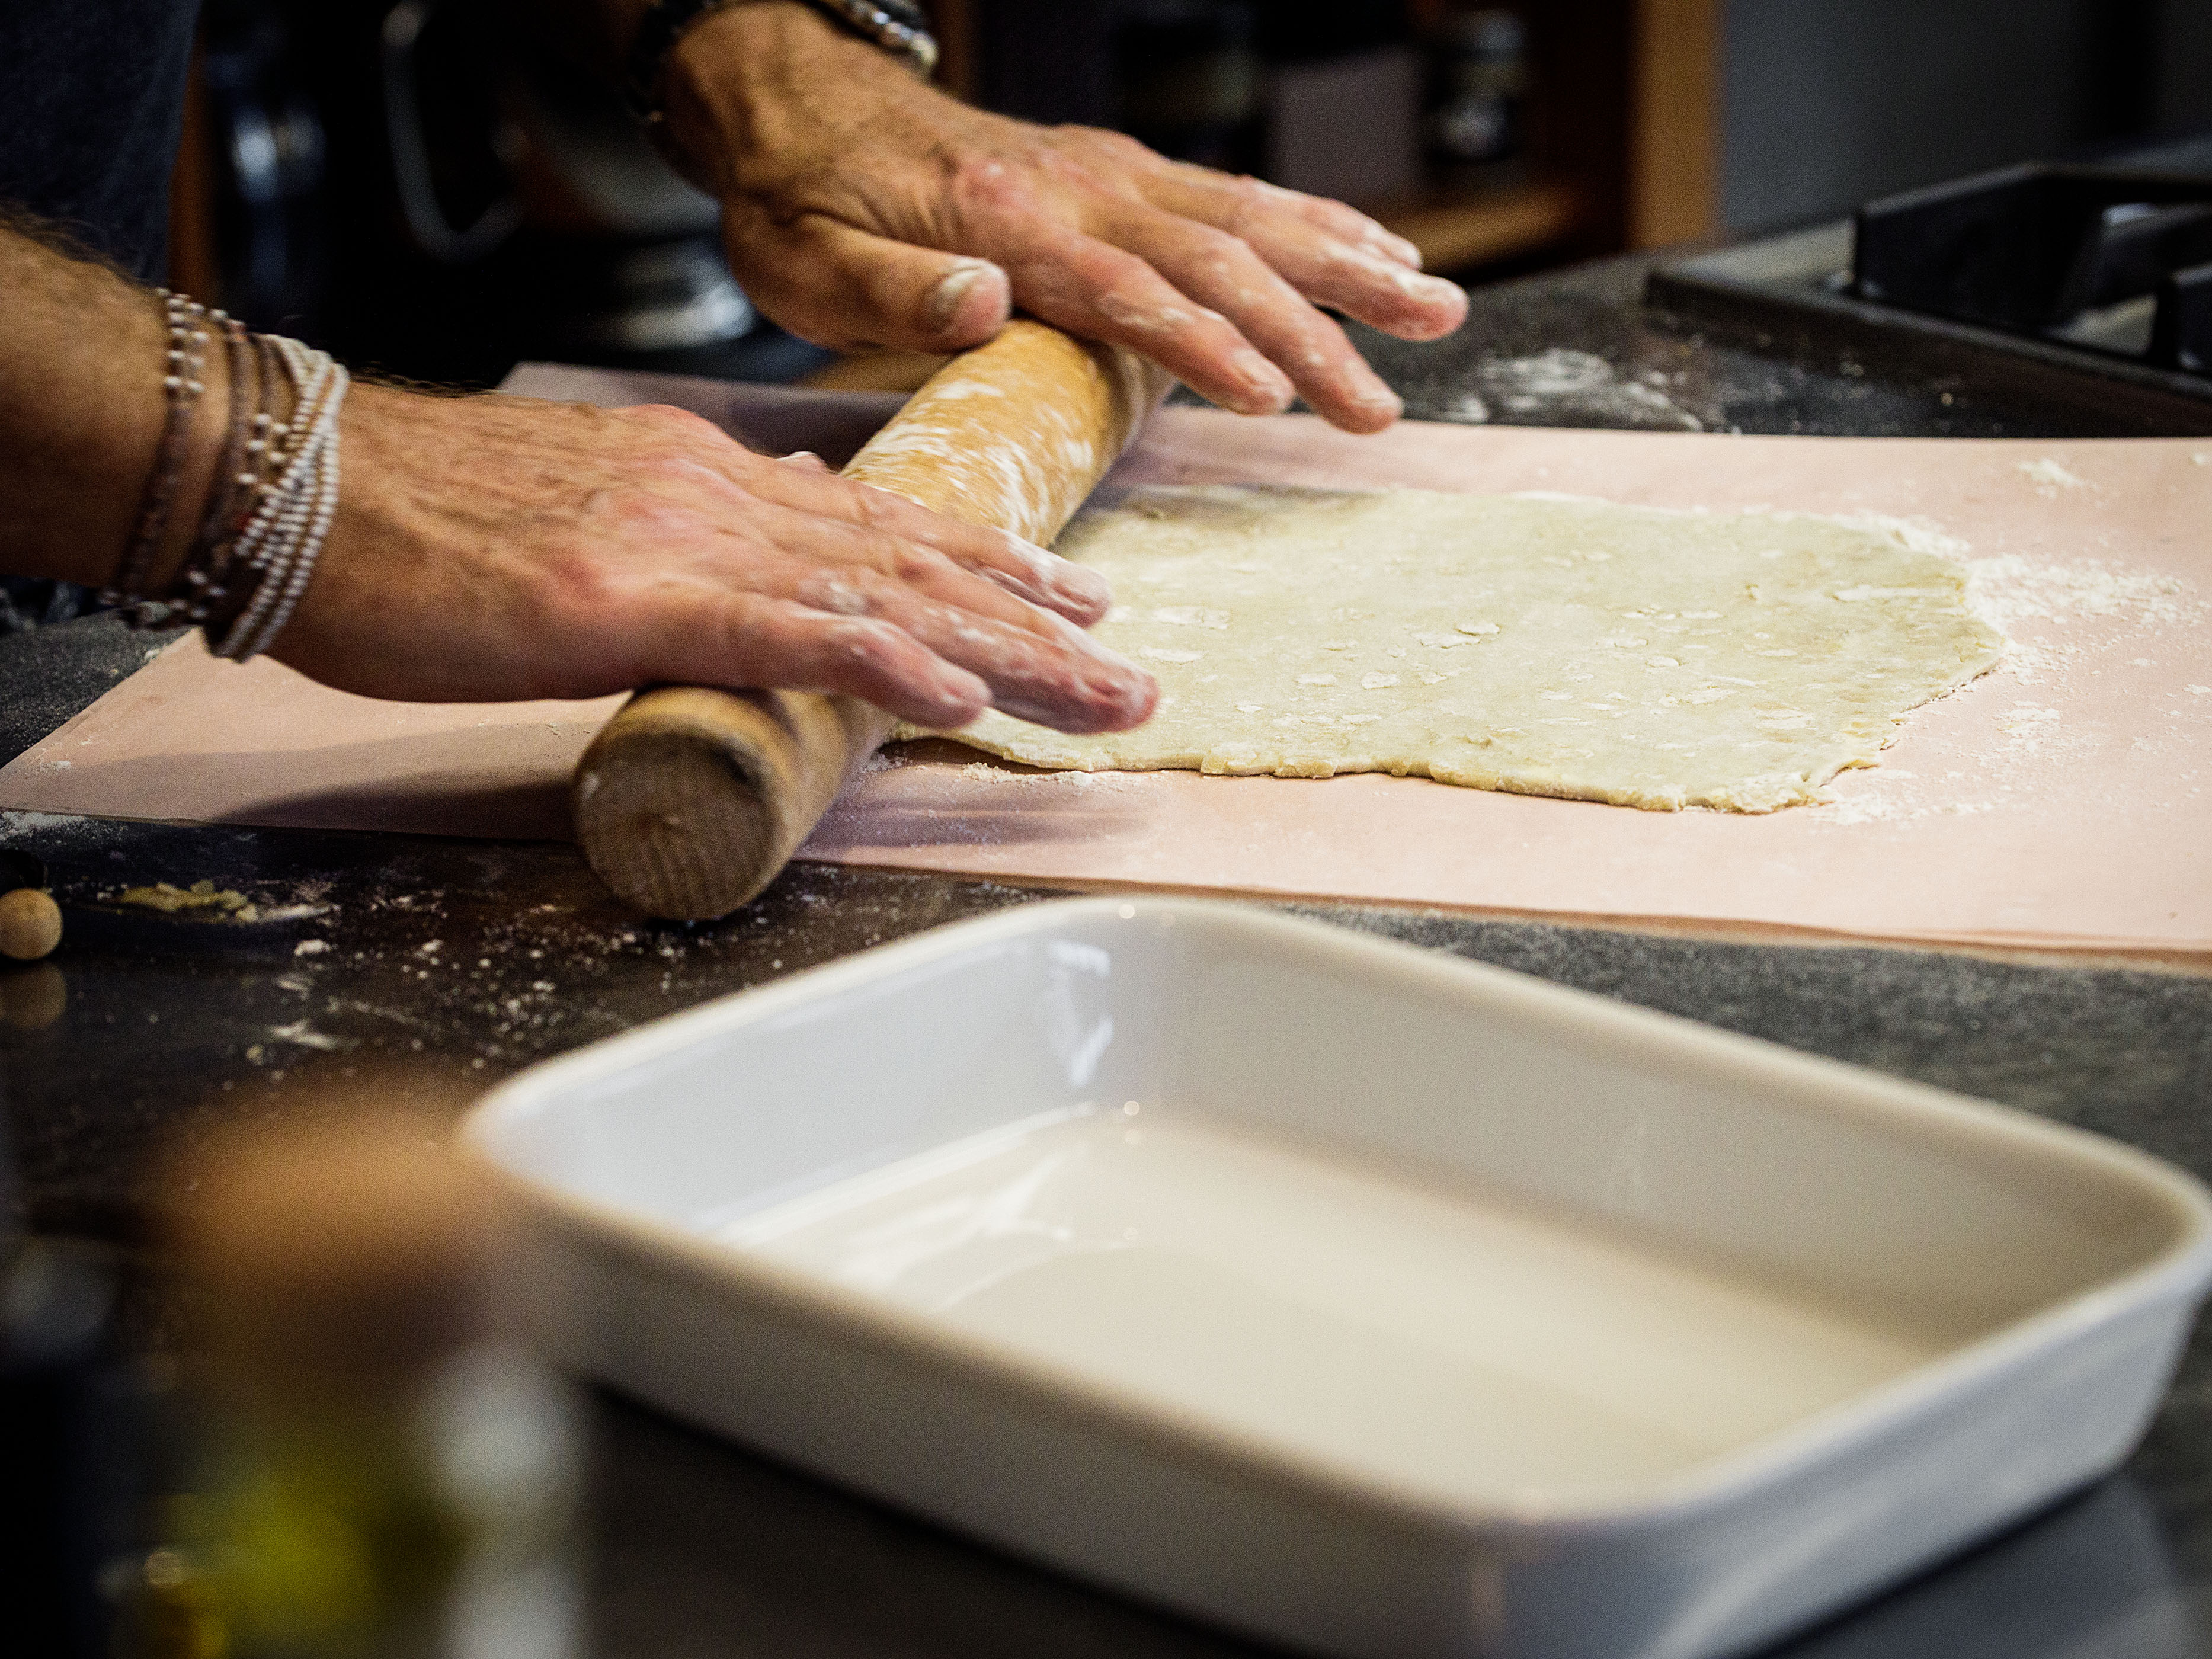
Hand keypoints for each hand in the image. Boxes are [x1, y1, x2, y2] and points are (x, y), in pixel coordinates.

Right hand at [271, 383, 1156, 730]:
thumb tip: (751, 574)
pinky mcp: (627, 592)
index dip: (988, 566)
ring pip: (880, 592)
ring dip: (1002, 648)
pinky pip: (779, 625)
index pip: (882, 528)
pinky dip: (877, 654)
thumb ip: (677, 550)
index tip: (1069, 601)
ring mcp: (682, 540)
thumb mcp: (578, 525)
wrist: (297, 481)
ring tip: (1100, 690)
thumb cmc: (415, 524)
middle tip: (1131, 674)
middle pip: (913, 561)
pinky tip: (956, 688)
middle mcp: (721, 498)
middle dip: (1035, 622)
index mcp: (710, 485)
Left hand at [661, 4, 1467, 433]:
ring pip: (1248, 216)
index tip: (1273, 397)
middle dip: (1311, 330)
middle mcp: (1075, 185)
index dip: (1202, 344)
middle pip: (1217, 257)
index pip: (1125, 290)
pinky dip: (1311, 223)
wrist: (794, 103)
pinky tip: (1373, 253)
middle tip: (1383, 402)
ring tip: (1433, 311)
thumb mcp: (803, 261)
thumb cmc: (796, 201)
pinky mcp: (1118, 169)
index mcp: (1004, 220)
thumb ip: (891, 291)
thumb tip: (984, 304)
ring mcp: (1106, 170)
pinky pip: (1233, 194)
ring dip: (1345, 266)